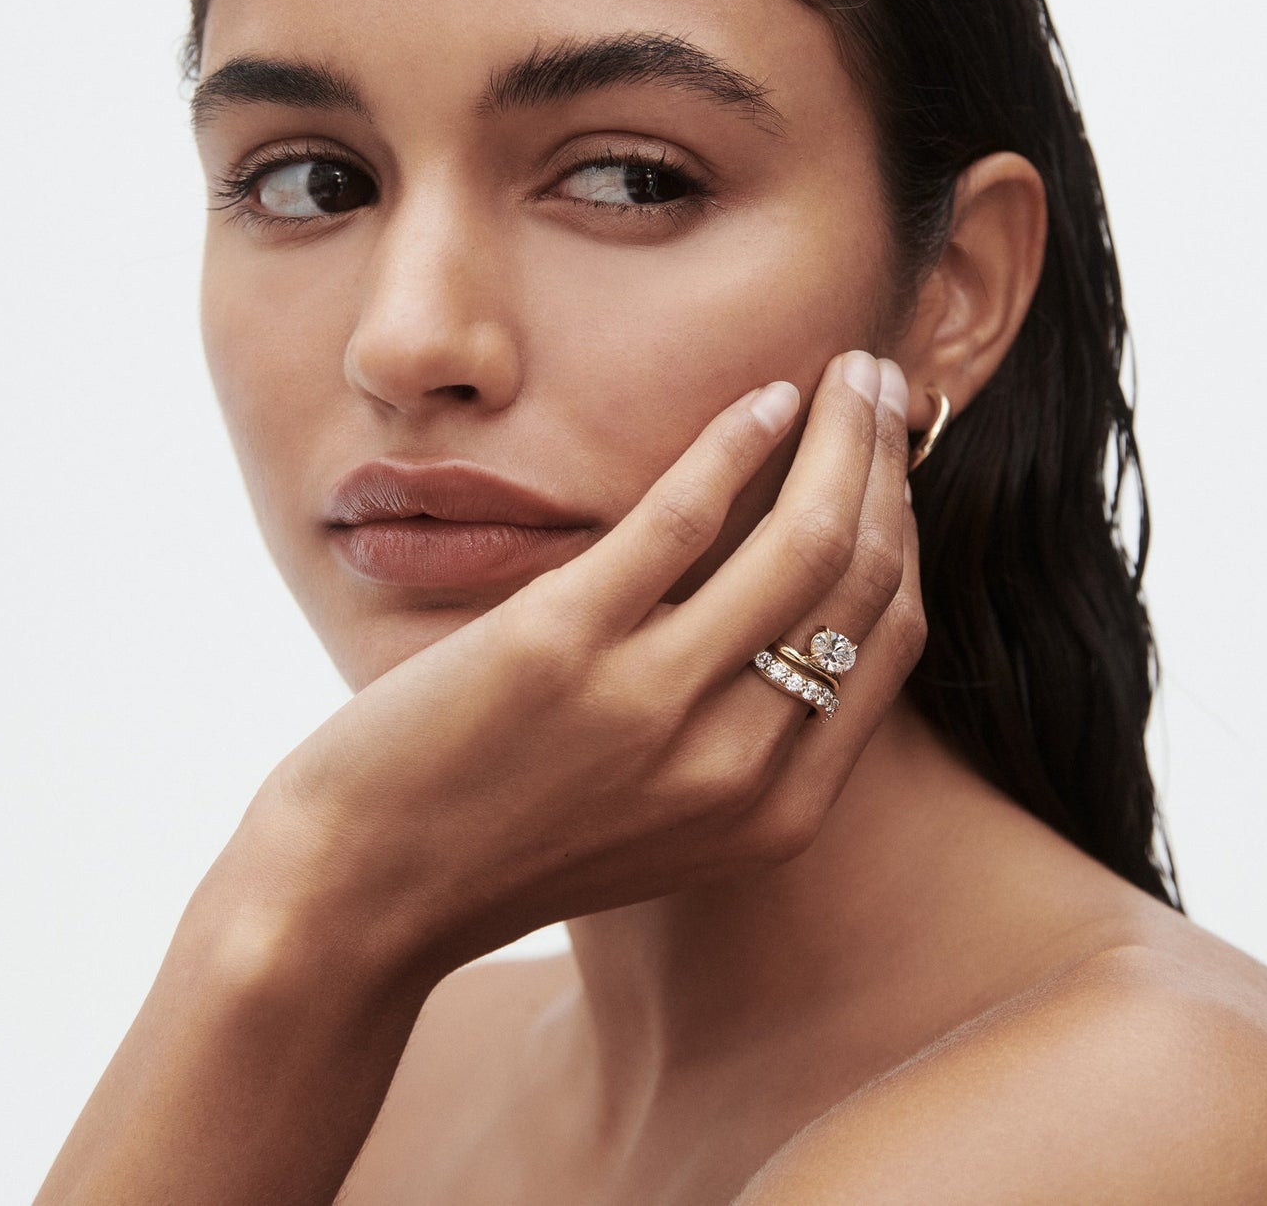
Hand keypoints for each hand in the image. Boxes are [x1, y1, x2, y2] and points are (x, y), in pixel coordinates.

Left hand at [241, 349, 924, 985]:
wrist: (361, 896)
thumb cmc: (505, 847)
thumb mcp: (662, 823)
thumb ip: (740, 742)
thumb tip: (791, 616)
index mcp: (775, 813)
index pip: (891, 641)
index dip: (906, 533)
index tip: (893, 467)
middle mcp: (735, 766)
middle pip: (863, 580)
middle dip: (888, 468)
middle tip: (885, 390)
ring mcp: (652, 704)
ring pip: (803, 541)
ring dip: (842, 437)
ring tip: (849, 371)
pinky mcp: (562, 644)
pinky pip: (682, 518)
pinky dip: (738, 443)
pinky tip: (764, 399)